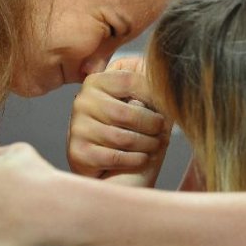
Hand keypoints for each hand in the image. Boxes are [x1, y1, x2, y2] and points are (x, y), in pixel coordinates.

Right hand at [67, 57, 170, 186]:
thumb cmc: (126, 128)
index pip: (130, 80)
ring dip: (148, 144)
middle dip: (153, 124)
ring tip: (155, 144)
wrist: (105, 165)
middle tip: (162, 130)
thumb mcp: (136, 101)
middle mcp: (82, 101)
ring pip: (124, 137)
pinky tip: (142, 158)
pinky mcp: (78, 153)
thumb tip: (168, 81)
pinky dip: (136, 160)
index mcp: (96, 81)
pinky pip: (116, 157)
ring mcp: (77, 128)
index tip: (167, 105)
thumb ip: (148, 86)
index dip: (154, 93)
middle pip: (128, 112)